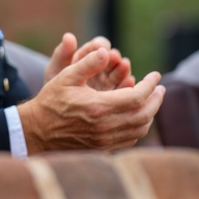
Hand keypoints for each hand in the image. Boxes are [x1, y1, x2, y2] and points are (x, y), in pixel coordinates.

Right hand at [19, 46, 164, 153]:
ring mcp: (105, 139)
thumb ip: (88, 63)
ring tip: (151, 101)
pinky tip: (137, 116)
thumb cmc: (51, 100)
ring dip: (150, 114)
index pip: (137, 96)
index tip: (155, 75)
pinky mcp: (103, 147)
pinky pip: (130, 139)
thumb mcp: (65, 76)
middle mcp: (105, 126)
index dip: (149, 85)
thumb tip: (106, 51)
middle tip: (159, 88)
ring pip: (140, 129)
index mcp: (98, 106)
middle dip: (156, 100)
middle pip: (144, 115)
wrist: (38, 130)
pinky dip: (139, 127)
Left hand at [44, 33, 134, 89]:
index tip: (98, 45)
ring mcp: (109, 83)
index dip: (99, 45)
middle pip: (112, 60)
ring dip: (123, 70)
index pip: (98, 46)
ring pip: (120, 74)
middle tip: (115, 56)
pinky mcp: (115, 98)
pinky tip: (129, 82)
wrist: (56, 113)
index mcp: (87, 57)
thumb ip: (62, 55)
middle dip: (113, 58)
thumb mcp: (55, 70)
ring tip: (124, 65)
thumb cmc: (54, 87)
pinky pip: (123, 90)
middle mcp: (101, 68)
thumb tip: (68, 36)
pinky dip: (126, 85)